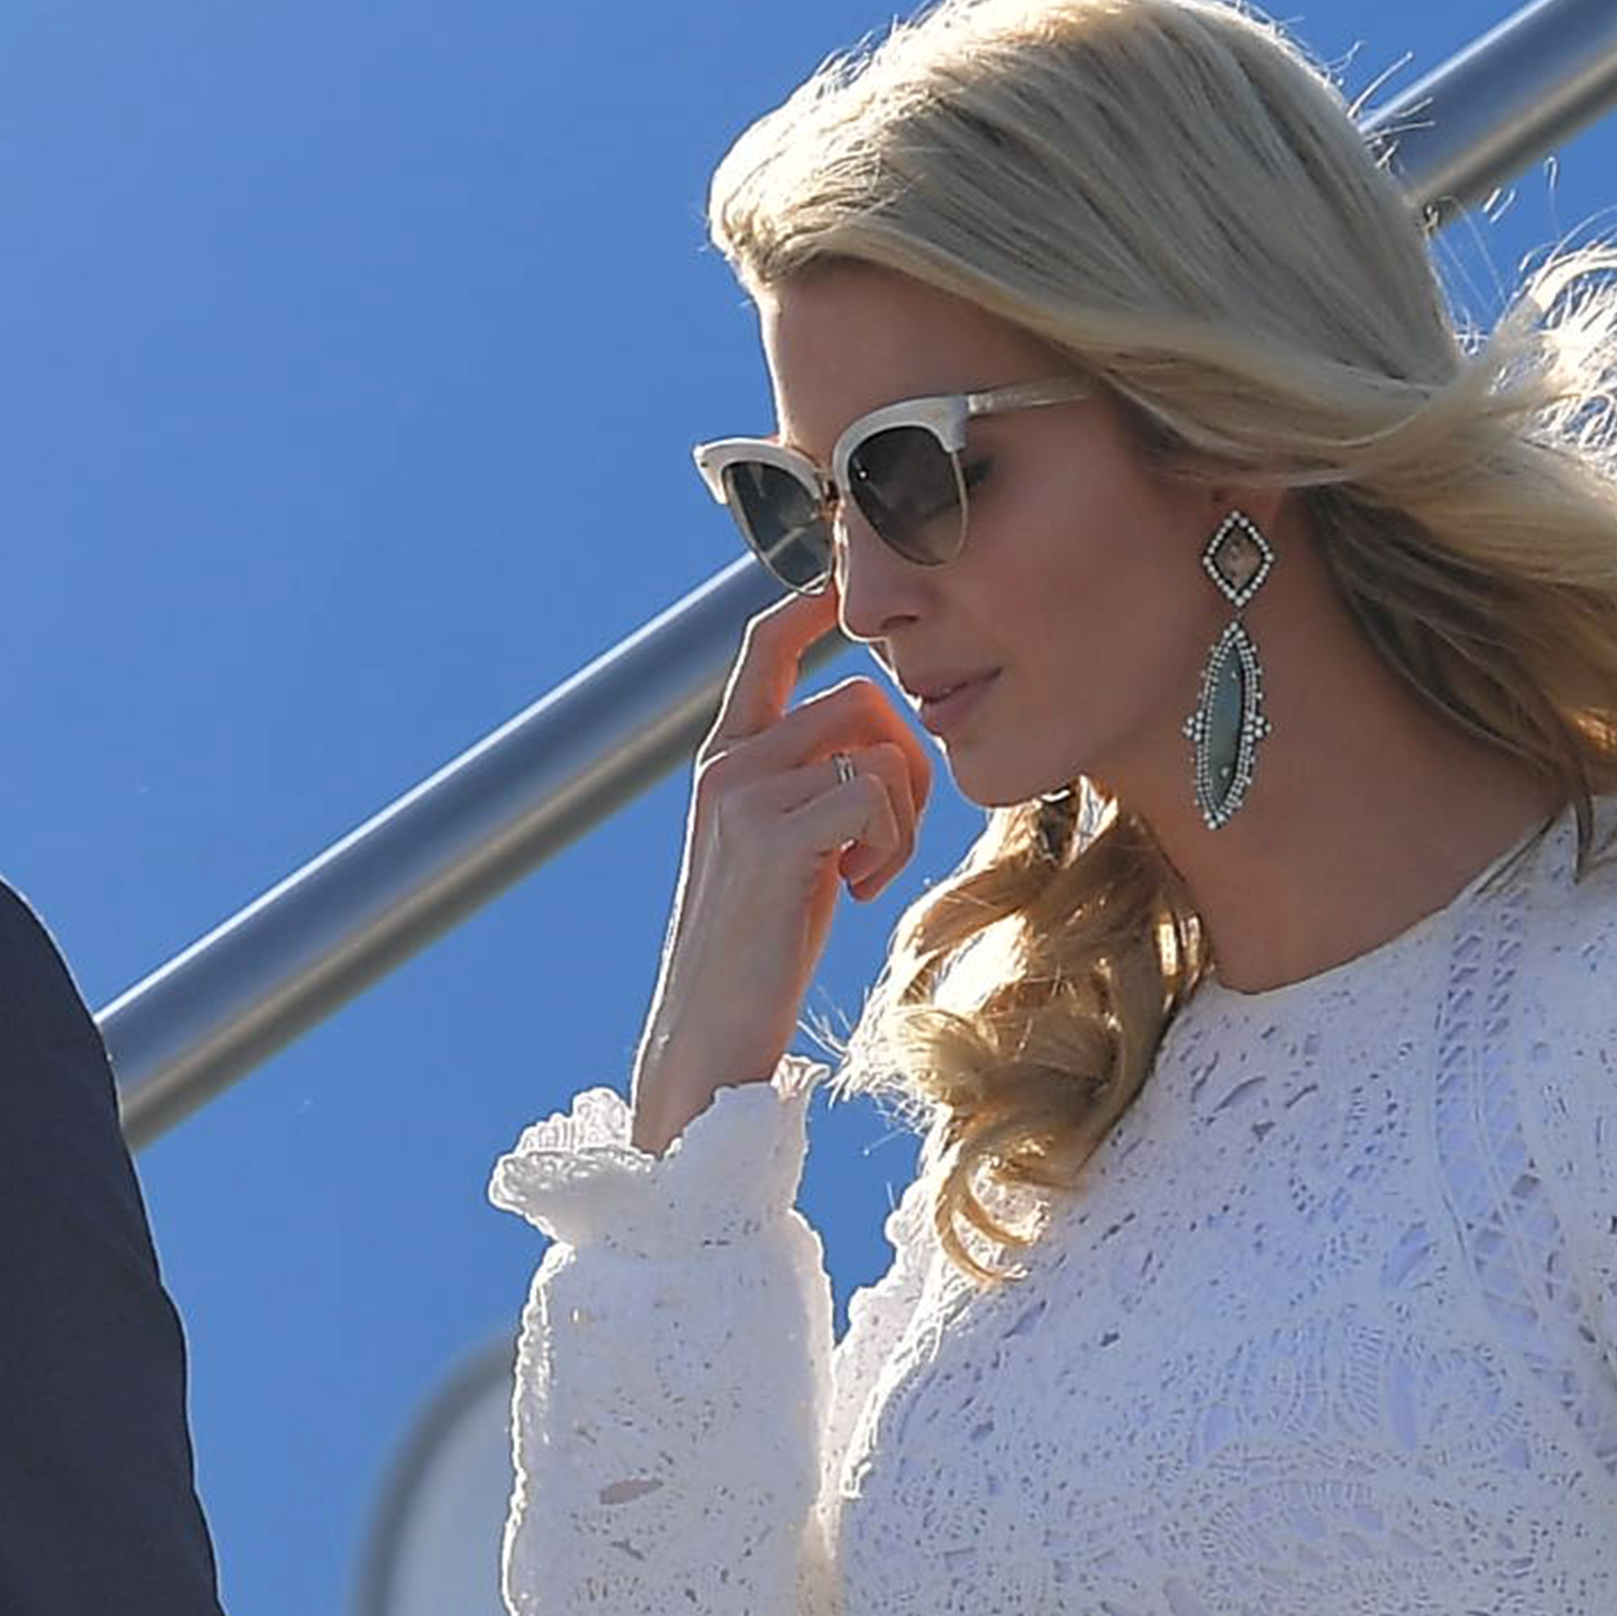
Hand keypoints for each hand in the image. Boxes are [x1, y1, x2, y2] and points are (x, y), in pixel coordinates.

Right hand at [627, 588, 929, 1154]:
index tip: (848, 580)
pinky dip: (892, 844)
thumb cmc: (754, 954)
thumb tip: (873, 751)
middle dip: (908, 758)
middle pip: (859, 695)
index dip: (812, 601)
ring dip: (904, 811)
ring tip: (869, 871)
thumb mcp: (775, 853)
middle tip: (892, 835)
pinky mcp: (773, 834)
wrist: (707, 1034)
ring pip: (874, 743)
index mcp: (723, 760)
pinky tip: (859, 891)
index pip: (765, 645)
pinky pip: (874, 793)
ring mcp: (745, 795)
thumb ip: (805, 792)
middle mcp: (727, 763)